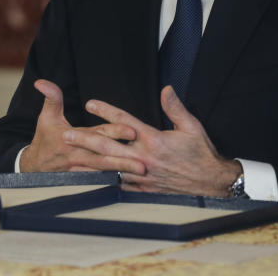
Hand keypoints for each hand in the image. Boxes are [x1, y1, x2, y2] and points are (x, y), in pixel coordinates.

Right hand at [19, 79, 144, 173]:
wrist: (35, 166)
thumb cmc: (45, 138)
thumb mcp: (46, 116)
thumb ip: (51, 98)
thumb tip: (42, 82)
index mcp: (74, 137)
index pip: (99, 133)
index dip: (115, 131)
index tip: (132, 131)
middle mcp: (80, 155)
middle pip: (105, 157)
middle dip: (124, 159)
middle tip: (143, 162)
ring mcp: (82, 170)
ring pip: (104, 172)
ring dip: (122, 172)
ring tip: (141, 174)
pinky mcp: (83, 181)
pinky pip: (100, 183)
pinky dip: (113, 183)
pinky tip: (129, 185)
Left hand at [65, 85, 240, 196]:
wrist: (211, 183)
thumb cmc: (201, 154)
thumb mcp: (191, 126)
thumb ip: (175, 107)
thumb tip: (166, 89)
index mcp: (154, 139)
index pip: (124, 121)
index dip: (106, 111)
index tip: (90, 103)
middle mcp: (144, 157)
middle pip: (109, 146)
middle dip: (86, 140)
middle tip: (66, 136)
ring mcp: (142, 175)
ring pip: (110, 168)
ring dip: (89, 164)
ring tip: (69, 161)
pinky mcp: (144, 189)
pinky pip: (120, 185)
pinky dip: (104, 182)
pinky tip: (90, 181)